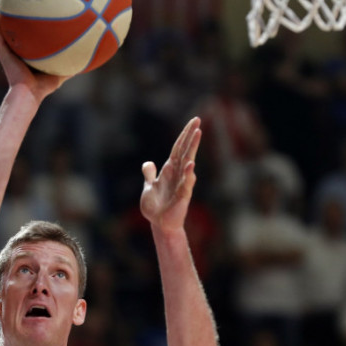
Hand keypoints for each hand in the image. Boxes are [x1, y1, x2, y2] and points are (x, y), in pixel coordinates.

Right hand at [0, 10, 67, 102]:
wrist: (28, 93)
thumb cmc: (43, 87)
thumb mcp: (59, 74)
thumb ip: (69, 67)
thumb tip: (85, 60)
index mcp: (28, 58)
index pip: (29, 42)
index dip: (31, 32)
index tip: (35, 19)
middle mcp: (17, 54)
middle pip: (16, 35)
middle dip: (17, 23)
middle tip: (19, 7)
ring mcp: (8, 52)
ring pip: (3, 32)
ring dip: (2, 19)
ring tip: (2, 5)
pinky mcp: (2, 52)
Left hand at [140, 117, 200, 231]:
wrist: (158, 224)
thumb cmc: (155, 207)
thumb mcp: (148, 188)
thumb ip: (149, 175)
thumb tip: (148, 163)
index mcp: (169, 170)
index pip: (178, 148)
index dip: (184, 135)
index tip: (193, 121)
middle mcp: (178, 174)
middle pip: (185, 151)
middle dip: (190, 136)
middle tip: (198, 120)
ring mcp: (182, 183)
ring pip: (188, 162)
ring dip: (192, 148)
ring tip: (198, 134)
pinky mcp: (182, 196)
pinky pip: (186, 183)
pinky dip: (188, 174)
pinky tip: (191, 164)